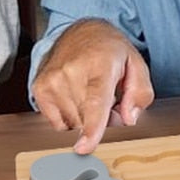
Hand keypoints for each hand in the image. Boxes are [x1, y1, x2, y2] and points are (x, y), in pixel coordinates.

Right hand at [32, 19, 153, 153]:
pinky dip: (69, 117)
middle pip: (86, 119)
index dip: (92, 128)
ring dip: (84, 118)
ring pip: (72, 123)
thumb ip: (139, 93)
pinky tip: (75, 98)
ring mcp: (51, 80)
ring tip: (90, 94)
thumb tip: (127, 120)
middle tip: (108, 100)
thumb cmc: (109, 49)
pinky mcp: (39, 88)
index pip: (95, 102)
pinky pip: (57, 122)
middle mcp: (71, 71)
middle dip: (101, 120)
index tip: (84, 149)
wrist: (81, 31)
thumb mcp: (135, 64)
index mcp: (99, 64)